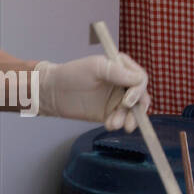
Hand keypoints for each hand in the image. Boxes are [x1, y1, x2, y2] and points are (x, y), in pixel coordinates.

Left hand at [34, 53, 149, 131]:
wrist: (53, 92)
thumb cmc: (71, 74)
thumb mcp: (95, 67)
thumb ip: (117, 72)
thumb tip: (139, 80)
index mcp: (121, 67)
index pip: (140, 79)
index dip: (138, 91)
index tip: (127, 101)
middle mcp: (122, 83)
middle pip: (141, 97)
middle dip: (137, 110)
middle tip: (128, 121)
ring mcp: (117, 98)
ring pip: (132, 111)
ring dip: (128, 120)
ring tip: (114, 124)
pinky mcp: (110, 112)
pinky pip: (121, 119)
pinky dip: (118, 123)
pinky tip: (109, 125)